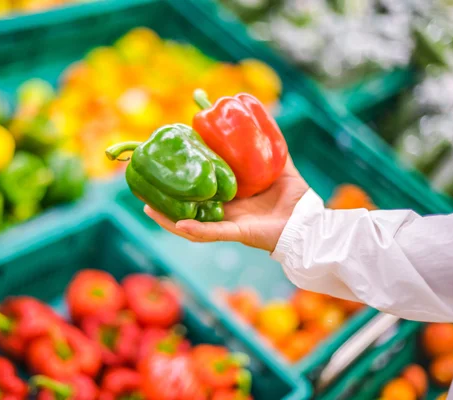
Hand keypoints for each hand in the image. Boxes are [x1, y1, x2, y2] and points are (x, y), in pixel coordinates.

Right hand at [144, 158, 308, 251]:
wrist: (308, 222)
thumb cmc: (294, 198)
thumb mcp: (279, 166)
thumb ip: (270, 145)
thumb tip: (263, 116)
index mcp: (229, 197)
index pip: (200, 188)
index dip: (182, 178)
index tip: (165, 163)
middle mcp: (223, 212)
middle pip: (187, 208)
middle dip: (165, 202)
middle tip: (143, 189)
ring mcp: (227, 224)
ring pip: (191, 225)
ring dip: (168, 219)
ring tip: (148, 208)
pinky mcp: (237, 233)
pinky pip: (212, 233)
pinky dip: (195, 230)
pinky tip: (178, 223)